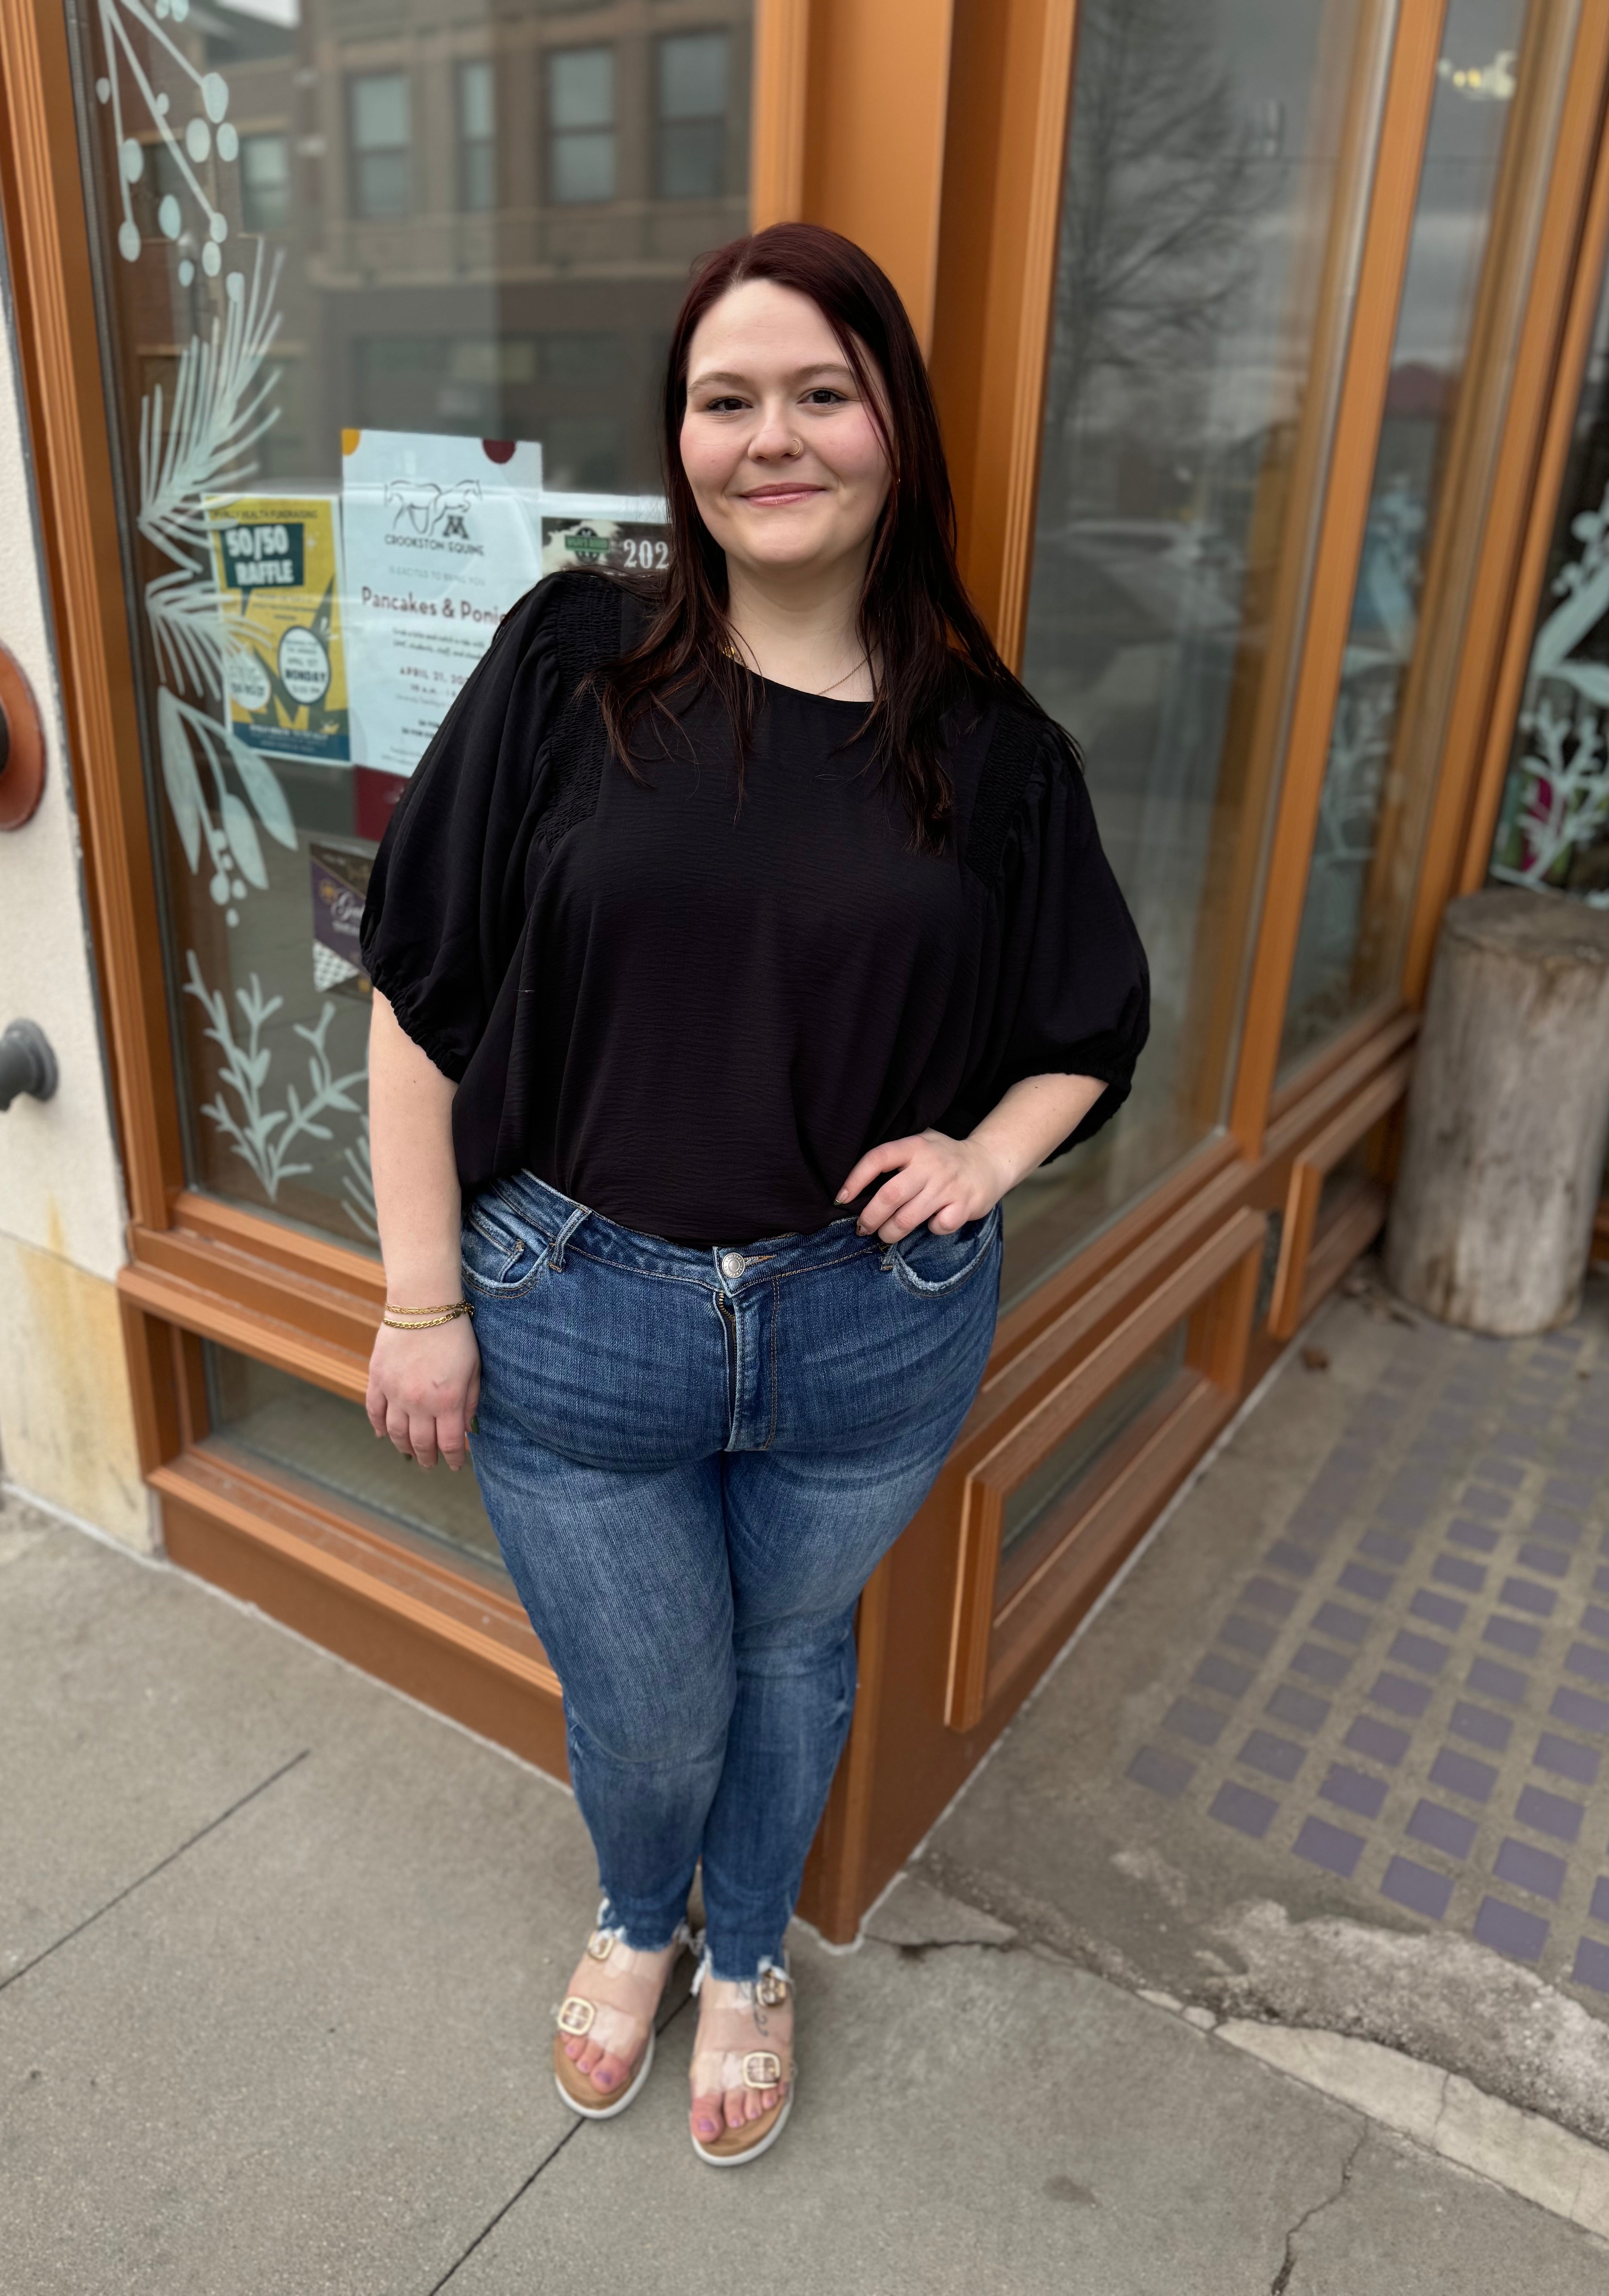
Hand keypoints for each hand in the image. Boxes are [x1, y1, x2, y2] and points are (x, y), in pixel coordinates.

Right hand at [365, 1312, 480, 1470]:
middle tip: (431, 1464)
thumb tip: (466, 1429)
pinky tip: (383, 1435)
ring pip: (395, 1432)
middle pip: (421, 1443)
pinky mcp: (377, 1379)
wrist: (423, 1305)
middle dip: (428, 1458)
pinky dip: (378, 1426)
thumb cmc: (456, 1335)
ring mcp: (394, 1392)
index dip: (454, 1458)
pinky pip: (374, 1411)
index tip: (456, 1465)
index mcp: (447, 1401)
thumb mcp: (474, 1369)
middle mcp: (418, 1403)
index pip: (449, 1443)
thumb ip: (470, 1402)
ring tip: (411, 1454)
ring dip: (403, 1447)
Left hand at [837, 1128, 1012, 1244]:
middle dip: (870, 1218)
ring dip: (890, 1233)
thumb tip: (854, 1187)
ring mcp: (948, 1185)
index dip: (855, 1180)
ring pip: (908, 1218)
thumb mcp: (920, 1143)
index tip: (841, 1199)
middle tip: (862, 1228)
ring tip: (885, 1235)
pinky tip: (931, 1223)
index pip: (877, 1159)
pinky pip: (938, 1226)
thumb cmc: (943, 1157)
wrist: (989, 1161)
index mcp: (914, 1146)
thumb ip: (895, 1156)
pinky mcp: (965, 1204)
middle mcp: (930, 1164)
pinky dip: (931, 1230)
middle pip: (889, 1196)